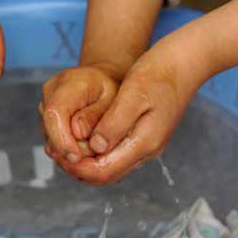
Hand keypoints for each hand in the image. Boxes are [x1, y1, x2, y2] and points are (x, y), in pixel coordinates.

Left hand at [51, 45, 210, 184]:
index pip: (103, 171)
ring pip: (109, 166)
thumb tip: (96, 147)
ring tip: (61, 145)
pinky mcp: (144, 136)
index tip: (56, 152)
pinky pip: (115, 154)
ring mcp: (146, 145)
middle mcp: (146, 150)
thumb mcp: (133, 94)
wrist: (185, 63)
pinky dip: (95, 152)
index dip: (76, 167)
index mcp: (144, 143)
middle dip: (77, 167)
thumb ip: (115, 123)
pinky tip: (80, 137)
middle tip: (53, 150)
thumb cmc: (159, 73)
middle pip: (105, 174)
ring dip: (84, 161)